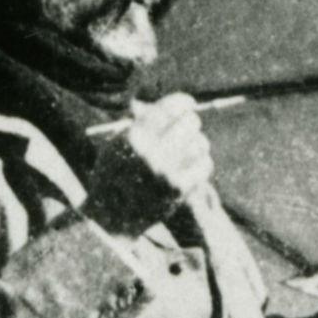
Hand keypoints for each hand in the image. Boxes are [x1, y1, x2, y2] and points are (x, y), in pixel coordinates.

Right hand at [87, 94, 212, 235]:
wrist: (112, 215)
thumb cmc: (115, 172)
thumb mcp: (118, 142)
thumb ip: (142, 120)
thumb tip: (172, 103)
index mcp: (134, 136)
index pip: (169, 107)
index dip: (184, 102)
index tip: (189, 104)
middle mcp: (151, 152)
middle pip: (190, 122)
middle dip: (190, 123)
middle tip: (186, 128)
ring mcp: (166, 172)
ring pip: (201, 143)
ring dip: (197, 144)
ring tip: (188, 149)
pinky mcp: (179, 190)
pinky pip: (205, 165)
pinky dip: (201, 163)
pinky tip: (191, 165)